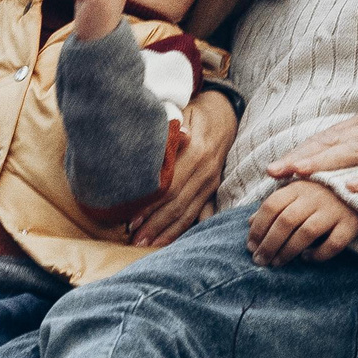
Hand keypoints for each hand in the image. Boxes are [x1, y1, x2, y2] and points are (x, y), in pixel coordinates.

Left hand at [128, 88, 236, 247]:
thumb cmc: (194, 113)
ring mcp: (211, 182)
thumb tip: (155, 146)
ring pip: (188, 212)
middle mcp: (206, 170)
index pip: (170, 185)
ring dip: (166, 231)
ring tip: (146, 245)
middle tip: (134, 240)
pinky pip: (198, 213)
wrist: (225, 113)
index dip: (151, 205)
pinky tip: (168, 240)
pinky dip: (182, 228)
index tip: (132, 219)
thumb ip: (169, 131)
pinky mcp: (213, 189)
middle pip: (177, 204)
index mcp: (197, 151)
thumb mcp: (181, 113)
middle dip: (155, 224)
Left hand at [248, 178, 357, 264]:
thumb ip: (275, 203)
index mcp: (299, 186)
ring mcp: (334, 210)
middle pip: (285, 221)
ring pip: (305, 233)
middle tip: (260, 260)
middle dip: (268, 244)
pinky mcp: (351, 224)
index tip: (250, 245)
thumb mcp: (298, 192)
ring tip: (277, 263)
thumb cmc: (324, 193)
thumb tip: (249, 222)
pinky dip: (318, 254)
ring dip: (287, 251)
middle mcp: (315, 196)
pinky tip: (307, 258)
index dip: (258, 227)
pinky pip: (333, 244)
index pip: (271, 205)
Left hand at [265, 69, 357, 193]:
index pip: (328, 139)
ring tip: (298, 173)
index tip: (274, 166)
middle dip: (301, 158)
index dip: (301, 152)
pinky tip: (353, 186)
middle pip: (332, 145)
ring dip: (325, 163)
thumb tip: (351, 148)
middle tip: (271, 172)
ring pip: (355, 153)